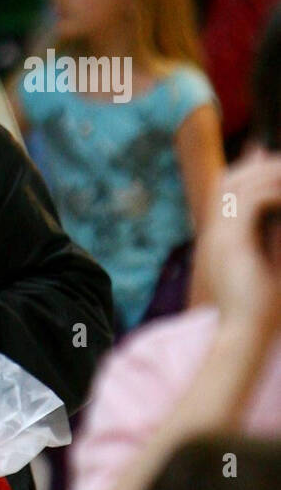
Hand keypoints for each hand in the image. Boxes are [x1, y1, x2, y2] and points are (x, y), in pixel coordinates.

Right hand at [194, 154, 280, 335]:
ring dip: (268, 173)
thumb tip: (276, 215)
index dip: (248, 172)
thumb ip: (270, 239)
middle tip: (280, 159)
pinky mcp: (230, 241)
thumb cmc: (258, 307)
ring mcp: (219, 236)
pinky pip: (251, 201)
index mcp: (220, 239)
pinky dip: (272, 192)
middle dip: (259, 166)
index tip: (272, 162)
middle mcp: (215, 233)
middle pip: (230, 181)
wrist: (243, 330)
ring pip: (240, 185)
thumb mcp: (267, 266)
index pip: (227, 193)